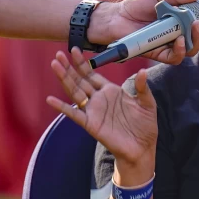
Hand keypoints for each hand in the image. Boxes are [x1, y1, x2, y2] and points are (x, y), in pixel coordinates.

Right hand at [47, 47, 157, 179]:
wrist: (142, 148)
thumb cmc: (145, 126)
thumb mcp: (147, 103)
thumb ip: (142, 87)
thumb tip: (143, 71)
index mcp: (111, 92)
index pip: (93, 74)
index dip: (83, 63)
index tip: (74, 50)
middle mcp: (99, 99)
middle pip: (80, 80)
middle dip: (69, 67)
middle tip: (58, 54)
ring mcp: (93, 111)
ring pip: (75, 92)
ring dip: (64, 79)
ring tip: (55, 66)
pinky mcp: (91, 124)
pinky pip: (74, 114)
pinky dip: (62, 107)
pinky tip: (51, 99)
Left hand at [91, 0, 198, 64]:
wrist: (117, 16)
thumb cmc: (136, 5)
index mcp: (182, 22)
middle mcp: (179, 35)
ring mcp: (170, 45)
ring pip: (192, 50)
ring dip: (198, 39)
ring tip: (196, 25)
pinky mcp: (159, 54)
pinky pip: (175, 58)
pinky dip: (181, 50)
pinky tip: (180, 39)